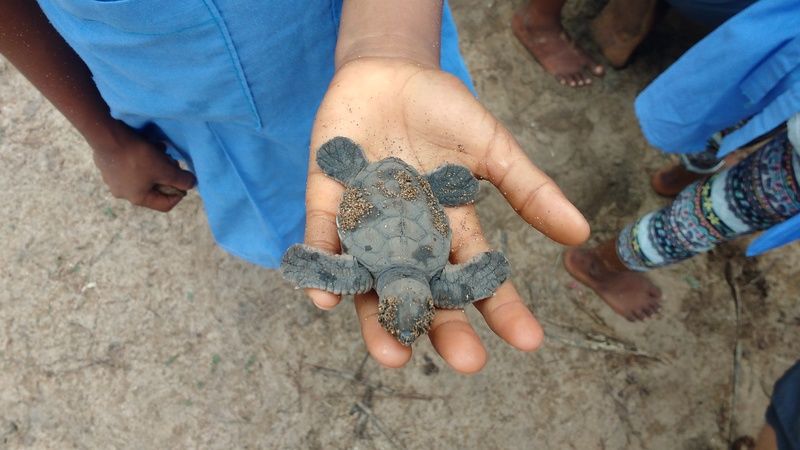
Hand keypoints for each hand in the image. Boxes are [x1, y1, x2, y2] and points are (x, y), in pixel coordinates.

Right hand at [91, 124, 195, 211]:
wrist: (107, 136)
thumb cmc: (138, 157)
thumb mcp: (165, 169)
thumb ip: (181, 179)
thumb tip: (191, 184)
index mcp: (137, 199)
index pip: (165, 205)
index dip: (179, 194)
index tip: (184, 180)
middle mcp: (123, 193)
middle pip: (154, 189)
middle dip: (167, 175)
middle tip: (172, 162)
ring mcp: (113, 179)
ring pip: (144, 175)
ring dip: (156, 164)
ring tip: (160, 151)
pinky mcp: (108, 165)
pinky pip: (131, 166)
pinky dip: (142, 158)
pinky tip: (147, 145)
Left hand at [306, 58, 588, 372]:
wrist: (390, 71)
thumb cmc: (443, 110)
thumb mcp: (492, 147)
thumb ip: (527, 189)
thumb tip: (580, 231)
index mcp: (449, 228)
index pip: (477, 276)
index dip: (502, 307)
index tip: (529, 340)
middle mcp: (407, 238)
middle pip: (424, 292)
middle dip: (441, 327)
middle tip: (465, 361)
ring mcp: (366, 223)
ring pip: (369, 281)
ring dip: (376, 317)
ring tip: (391, 354)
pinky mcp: (328, 199)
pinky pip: (323, 237)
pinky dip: (323, 262)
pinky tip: (325, 297)